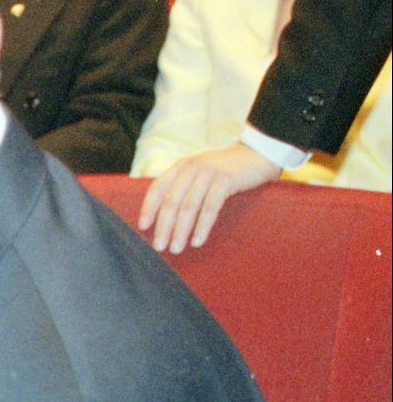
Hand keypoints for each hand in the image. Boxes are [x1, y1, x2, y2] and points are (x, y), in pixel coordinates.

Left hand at [139, 143, 279, 252]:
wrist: (258, 153)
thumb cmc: (225, 169)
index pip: (157, 189)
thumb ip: (183, 187)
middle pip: (171, 202)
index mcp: (180, 167)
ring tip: (176, 248)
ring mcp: (208, 174)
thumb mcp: (199, 173)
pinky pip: (210, 208)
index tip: (142, 227)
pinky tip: (197, 240)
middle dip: (163, 226)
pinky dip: (202, 226)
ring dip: (180, 230)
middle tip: (159, 246)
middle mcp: (191, 169)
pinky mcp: (225, 181)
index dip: (148, 208)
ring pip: (188, 207)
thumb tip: (164, 215)